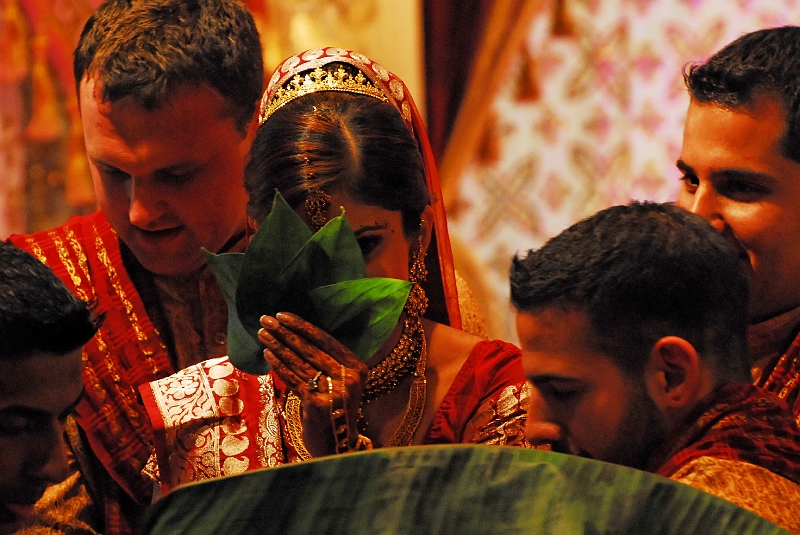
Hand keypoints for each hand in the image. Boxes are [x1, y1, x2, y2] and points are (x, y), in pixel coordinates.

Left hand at [259, 312, 366, 455]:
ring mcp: (334, 392)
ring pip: (300, 364)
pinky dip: (279, 366)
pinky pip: (294, 381)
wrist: (337, 444)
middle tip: (265, 319)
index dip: (303, 326)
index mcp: (358, 368)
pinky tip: (267, 355)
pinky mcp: (317, 405)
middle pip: (311, 350)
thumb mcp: (342, 382)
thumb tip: (295, 332)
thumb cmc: (334, 407)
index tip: (283, 315)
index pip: (327, 340)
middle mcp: (350, 379)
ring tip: (262, 334)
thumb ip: (329, 361)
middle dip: (285, 332)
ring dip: (278, 346)